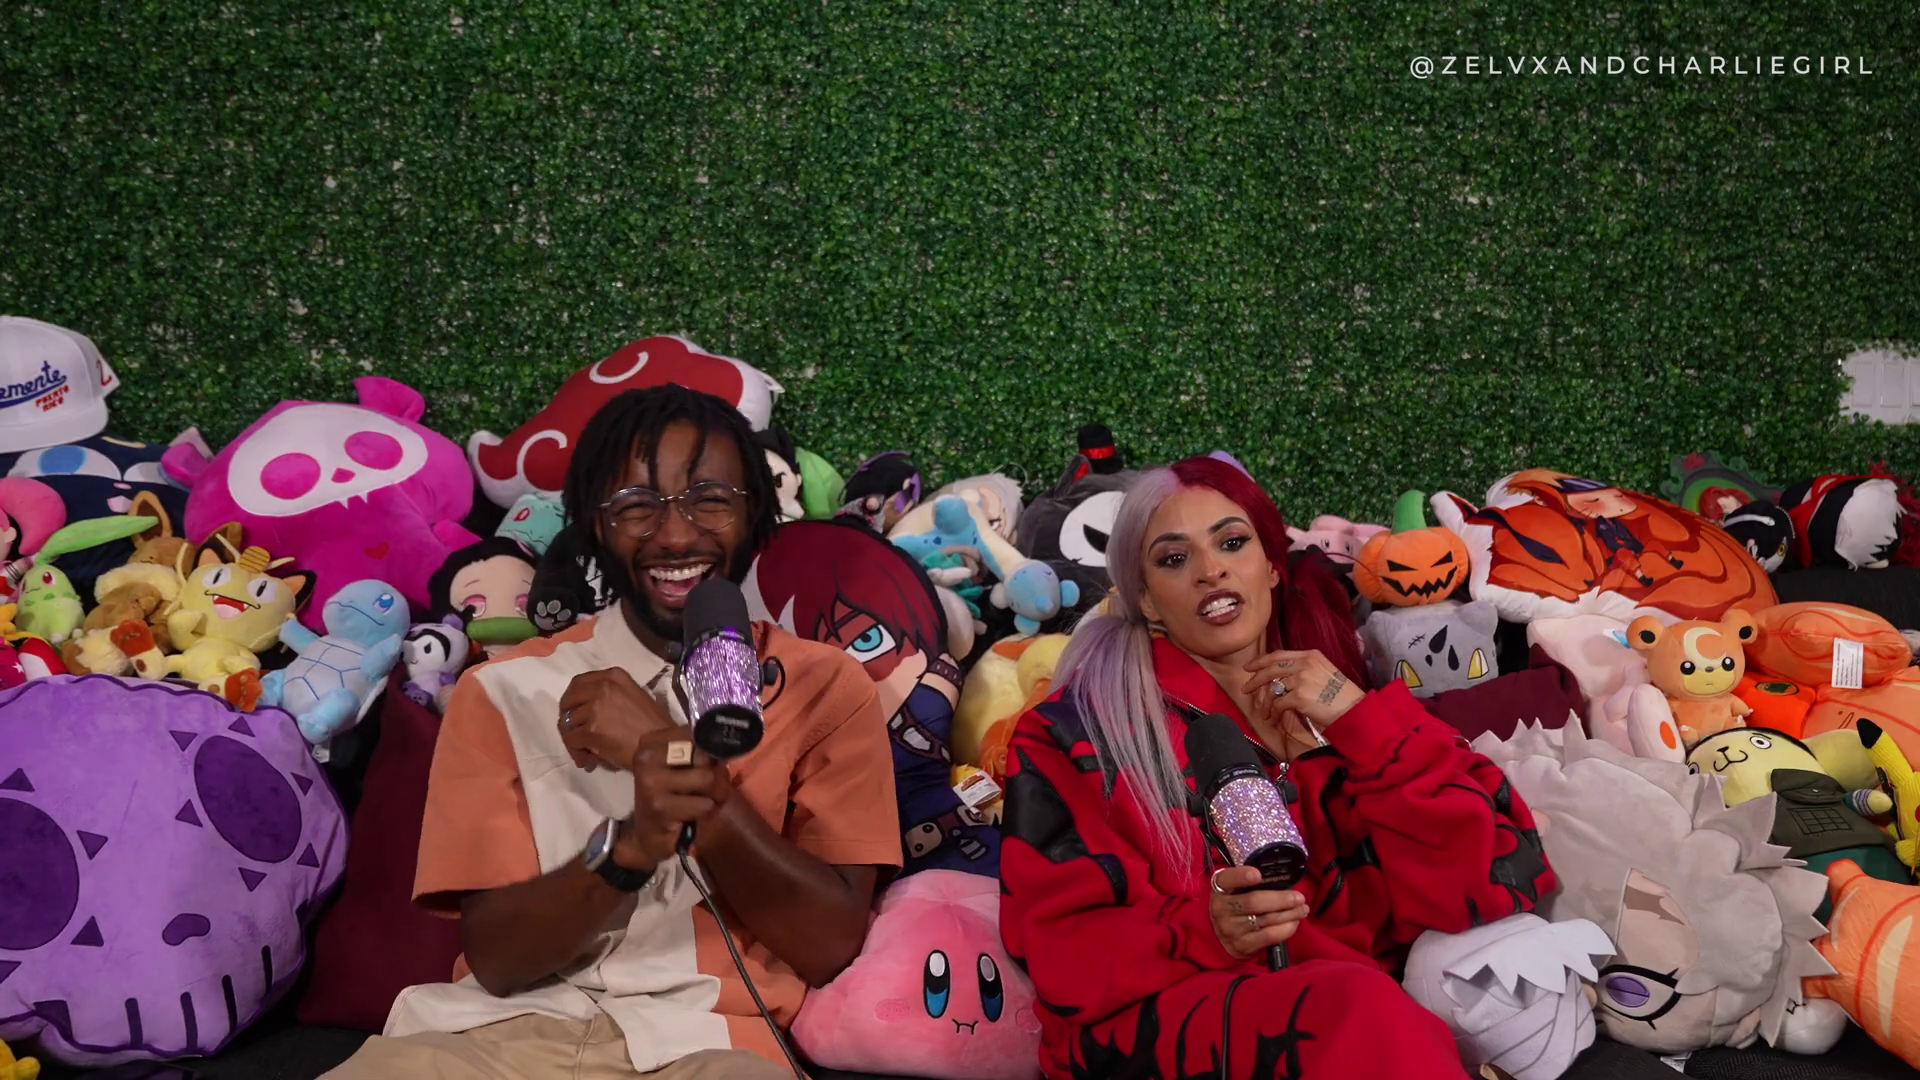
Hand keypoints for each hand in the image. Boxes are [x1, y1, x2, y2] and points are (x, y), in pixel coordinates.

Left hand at [557, 668, 674, 771]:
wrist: (662, 745)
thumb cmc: (653, 725)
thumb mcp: (633, 696)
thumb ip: (610, 695)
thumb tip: (585, 712)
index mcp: (614, 676)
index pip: (578, 683)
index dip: (571, 699)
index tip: (572, 711)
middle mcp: (603, 687)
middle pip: (568, 700)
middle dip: (566, 718)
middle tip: (573, 733)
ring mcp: (596, 708)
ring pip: (567, 723)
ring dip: (573, 739)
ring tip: (585, 752)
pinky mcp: (591, 729)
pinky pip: (571, 740)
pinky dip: (576, 751)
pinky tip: (586, 760)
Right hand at [614, 727, 733, 871]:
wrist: (648, 835)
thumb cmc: (670, 796)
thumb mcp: (681, 767)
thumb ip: (699, 752)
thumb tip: (727, 745)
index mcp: (650, 743)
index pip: (697, 734)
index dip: (711, 751)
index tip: (706, 766)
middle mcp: (646, 758)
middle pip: (704, 755)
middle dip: (717, 774)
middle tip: (711, 788)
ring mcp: (651, 782)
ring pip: (707, 779)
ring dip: (715, 795)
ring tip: (703, 802)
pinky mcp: (660, 807)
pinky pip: (704, 804)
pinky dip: (707, 812)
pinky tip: (692, 816)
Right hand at [1208, 866, 1308, 959]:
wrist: (1221, 937)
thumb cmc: (1235, 906)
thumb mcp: (1235, 890)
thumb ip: (1251, 883)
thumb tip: (1282, 880)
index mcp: (1219, 890)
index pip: (1227, 879)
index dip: (1242, 876)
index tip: (1258, 874)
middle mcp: (1222, 909)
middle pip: (1254, 901)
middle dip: (1281, 899)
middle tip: (1299, 897)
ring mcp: (1231, 929)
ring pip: (1266, 919)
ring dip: (1290, 913)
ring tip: (1302, 909)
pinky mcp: (1242, 946)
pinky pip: (1270, 936)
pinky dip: (1286, 928)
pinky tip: (1294, 922)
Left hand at [1241, 649, 1364, 742]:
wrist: (1354, 709)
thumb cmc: (1342, 695)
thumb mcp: (1325, 672)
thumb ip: (1304, 669)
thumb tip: (1283, 677)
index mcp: (1310, 655)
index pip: (1279, 655)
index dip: (1261, 661)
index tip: (1250, 667)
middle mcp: (1304, 663)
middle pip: (1271, 669)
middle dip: (1255, 680)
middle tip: (1246, 689)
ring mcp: (1301, 679)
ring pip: (1272, 689)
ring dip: (1265, 703)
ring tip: (1263, 712)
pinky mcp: (1298, 696)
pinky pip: (1277, 704)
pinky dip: (1273, 713)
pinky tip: (1273, 719)